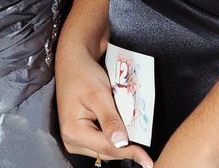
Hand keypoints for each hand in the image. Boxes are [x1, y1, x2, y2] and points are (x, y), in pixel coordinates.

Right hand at [55, 42, 153, 167]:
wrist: (73, 61)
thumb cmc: (84, 74)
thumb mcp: (99, 95)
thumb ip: (110, 120)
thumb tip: (122, 144)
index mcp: (73, 132)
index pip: (107, 149)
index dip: (129, 153)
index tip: (147, 160)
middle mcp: (71, 139)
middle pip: (105, 151)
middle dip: (125, 148)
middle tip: (145, 146)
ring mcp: (74, 138)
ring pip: (104, 148)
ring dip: (119, 142)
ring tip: (136, 136)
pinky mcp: (79, 133)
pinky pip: (100, 140)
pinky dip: (113, 136)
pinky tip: (122, 129)